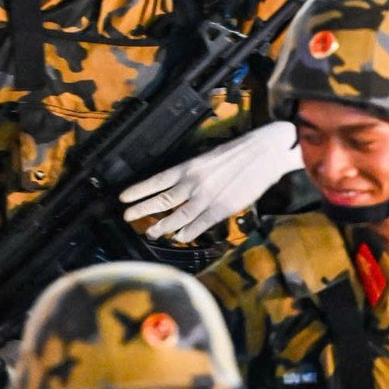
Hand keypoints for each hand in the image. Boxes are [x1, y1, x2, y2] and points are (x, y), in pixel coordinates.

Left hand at [119, 120, 300, 242]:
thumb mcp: (209, 157)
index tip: (124, 198)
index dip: (139, 190)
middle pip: (162, 200)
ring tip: (151, 232)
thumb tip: (178, 186)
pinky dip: (188, 232)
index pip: (157, 180)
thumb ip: (193, 173)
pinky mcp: (223, 207)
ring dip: (162, 226)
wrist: (265, 152)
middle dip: (142, 210)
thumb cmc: (239, 152)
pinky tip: (180, 237)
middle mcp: (194, 182)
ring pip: (178, 215)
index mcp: (189, 166)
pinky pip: (200, 224)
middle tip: (127, 217)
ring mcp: (207, 196)